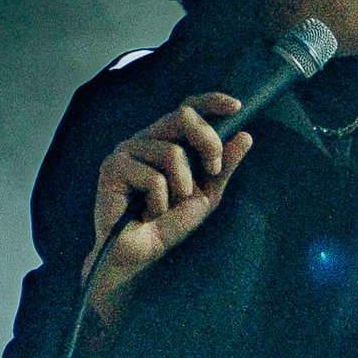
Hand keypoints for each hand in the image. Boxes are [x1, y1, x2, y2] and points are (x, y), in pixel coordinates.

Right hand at [84, 99, 252, 324]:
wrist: (140, 255)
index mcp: (165, 139)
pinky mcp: (112, 168)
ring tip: (166, 206)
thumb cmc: (168, 223)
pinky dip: (159, 203)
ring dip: (181, 187)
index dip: (212, 101)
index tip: (237, 107)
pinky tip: (146, 213)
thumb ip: (224, 166)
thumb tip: (245, 136)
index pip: (187, 107)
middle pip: (182, 116)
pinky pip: (153, 178)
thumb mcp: (206, 194)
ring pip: (171, 152)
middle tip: (213, 170)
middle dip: (208, 142)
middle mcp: (144, 139)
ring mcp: (126, 151)